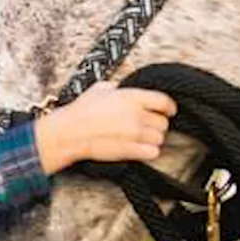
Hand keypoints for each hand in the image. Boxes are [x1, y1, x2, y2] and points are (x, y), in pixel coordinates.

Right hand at [34, 81, 176, 174]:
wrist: (70, 132)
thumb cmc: (81, 111)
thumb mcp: (100, 88)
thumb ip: (118, 88)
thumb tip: (122, 89)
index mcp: (132, 97)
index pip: (164, 101)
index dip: (169, 107)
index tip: (168, 110)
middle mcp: (137, 115)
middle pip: (163, 122)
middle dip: (157, 124)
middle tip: (148, 125)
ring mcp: (135, 134)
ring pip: (160, 138)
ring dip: (153, 138)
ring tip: (142, 137)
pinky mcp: (131, 150)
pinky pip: (153, 152)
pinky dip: (150, 151)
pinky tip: (141, 148)